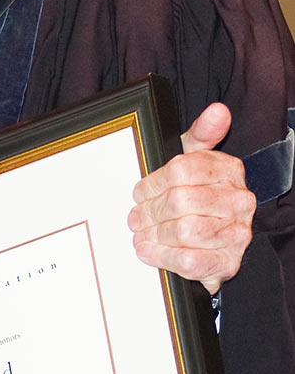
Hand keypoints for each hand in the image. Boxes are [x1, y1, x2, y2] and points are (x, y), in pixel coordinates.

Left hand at [128, 103, 255, 293]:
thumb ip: (201, 133)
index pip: (181, 171)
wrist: (211, 237)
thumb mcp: (192, 158)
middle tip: (134, 216)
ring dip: (153, 234)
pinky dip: (162, 257)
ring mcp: (237, 233)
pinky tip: (149, 250)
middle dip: (149, 211)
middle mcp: (239, 201)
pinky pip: (189, 261)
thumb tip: (218, 110)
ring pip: (184, 231)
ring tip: (140, 233)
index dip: (152, 183)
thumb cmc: (194, 191)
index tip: (138, 192)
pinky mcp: (228, 262)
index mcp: (228, 170)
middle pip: (180, 202)